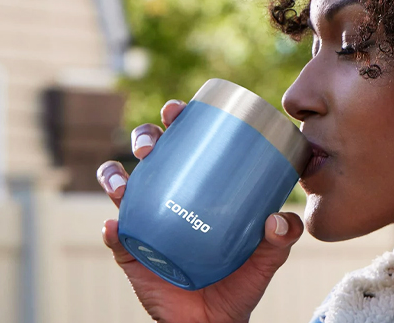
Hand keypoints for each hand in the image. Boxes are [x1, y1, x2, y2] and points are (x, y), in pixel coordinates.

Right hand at [96, 99, 303, 322]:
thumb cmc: (239, 282)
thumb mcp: (266, 257)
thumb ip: (282, 238)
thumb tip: (279, 218)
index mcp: (196, 187)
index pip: (184, 144)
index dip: (176, 121)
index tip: (177, 110)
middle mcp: (168, 196)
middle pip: (149, 155)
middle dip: (144, 138)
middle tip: (152, 144)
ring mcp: (146, 222)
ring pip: (120, 186)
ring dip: (114, 175)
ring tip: (123, 181)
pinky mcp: (131, 253)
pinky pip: (115, 237)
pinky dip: (112, 230)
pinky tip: (116, 227)